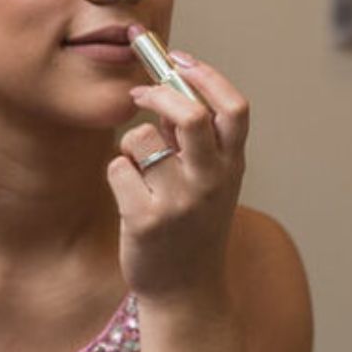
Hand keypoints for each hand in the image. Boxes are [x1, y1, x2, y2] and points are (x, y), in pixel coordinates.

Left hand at [107, 48, 248, 316]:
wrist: (188, 292)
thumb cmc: (195, 227)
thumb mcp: (212, 182)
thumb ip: (195, 139)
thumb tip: (167, 88)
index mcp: (232, 166)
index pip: (233, 107)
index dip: (206, 75)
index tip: (178, 59)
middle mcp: (211, 181)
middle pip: (189, 114)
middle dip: (158, 93)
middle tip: (139, 94)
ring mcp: (179, 201)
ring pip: (139, 139)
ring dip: (131, 146)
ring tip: (140, 170)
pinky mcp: (145, 219)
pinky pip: (117, 169)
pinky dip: (118, 175)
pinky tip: (130, 197)